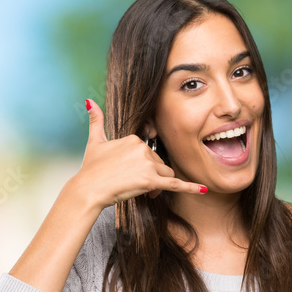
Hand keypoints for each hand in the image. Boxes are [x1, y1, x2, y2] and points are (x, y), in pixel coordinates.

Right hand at [75, 99, 207, 209]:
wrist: (88, 189)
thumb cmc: (90, 169)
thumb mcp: (94, 141)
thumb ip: (96, 120)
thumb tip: (89, 100)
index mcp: (134, 138)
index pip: (150, 153)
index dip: (144, 166)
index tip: (132, 175)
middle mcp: (142, 148)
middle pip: (160, 164)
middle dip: (152, 176)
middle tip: (136, 186)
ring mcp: (147, 164)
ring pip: (166, 175)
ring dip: (158, 185)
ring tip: (143, 192)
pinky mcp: (150, 180)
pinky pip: (176, 184)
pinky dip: (191, 187)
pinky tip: (203, 189)